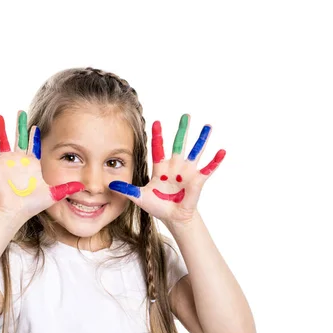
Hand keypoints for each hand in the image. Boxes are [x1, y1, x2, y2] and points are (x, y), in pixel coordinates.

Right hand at [0, 110, 83, 219]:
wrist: (15, 211)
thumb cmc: (33, 204)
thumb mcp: (53, 193)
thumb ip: (67, 188)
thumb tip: (83, 186)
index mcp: (33, 163)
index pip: (34, 145)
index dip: (35, 135)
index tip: (36, 125)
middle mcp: (20, 160)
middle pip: (20, 138)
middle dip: (20, 125)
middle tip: (21, 112)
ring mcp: (8, 162)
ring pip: (4, 140)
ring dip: (2, 128)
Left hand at [108, 114, 225, 225]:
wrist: (173, 217)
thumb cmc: (157, 206)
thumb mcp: (139, 197)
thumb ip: (127, 190)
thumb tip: (110, 186)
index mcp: (161, 167)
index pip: (158, 147)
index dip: (158, 135)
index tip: (156, 121)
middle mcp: (175, 166)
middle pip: (179, 144)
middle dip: (183, 129)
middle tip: (186, 115)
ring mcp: (188, 172)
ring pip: (196, 152)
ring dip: (202, 139)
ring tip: (208, 126)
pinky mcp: (198, 180)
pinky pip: (208, 168)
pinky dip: (215, 160)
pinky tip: (222, 151)